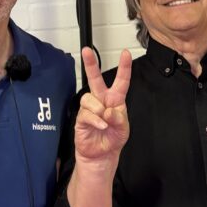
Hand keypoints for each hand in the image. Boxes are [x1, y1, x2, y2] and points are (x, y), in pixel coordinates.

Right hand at [74, 47, 130, 167]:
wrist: (102, 155)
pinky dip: (95, 119)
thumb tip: (108, 110)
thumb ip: (119, 119)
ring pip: (89, 98)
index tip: (125, 53)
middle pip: (95, 79)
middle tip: (86, 51)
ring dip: (98, 109)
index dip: (124, 67)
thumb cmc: (113, 139)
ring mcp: (90, 108)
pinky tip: (100, 125)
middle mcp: (101, 100)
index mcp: (115, 100)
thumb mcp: (124, 129)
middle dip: (90, 64)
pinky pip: (86, 113)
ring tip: (104, 121)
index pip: (121, 81)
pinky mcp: (81, 118)